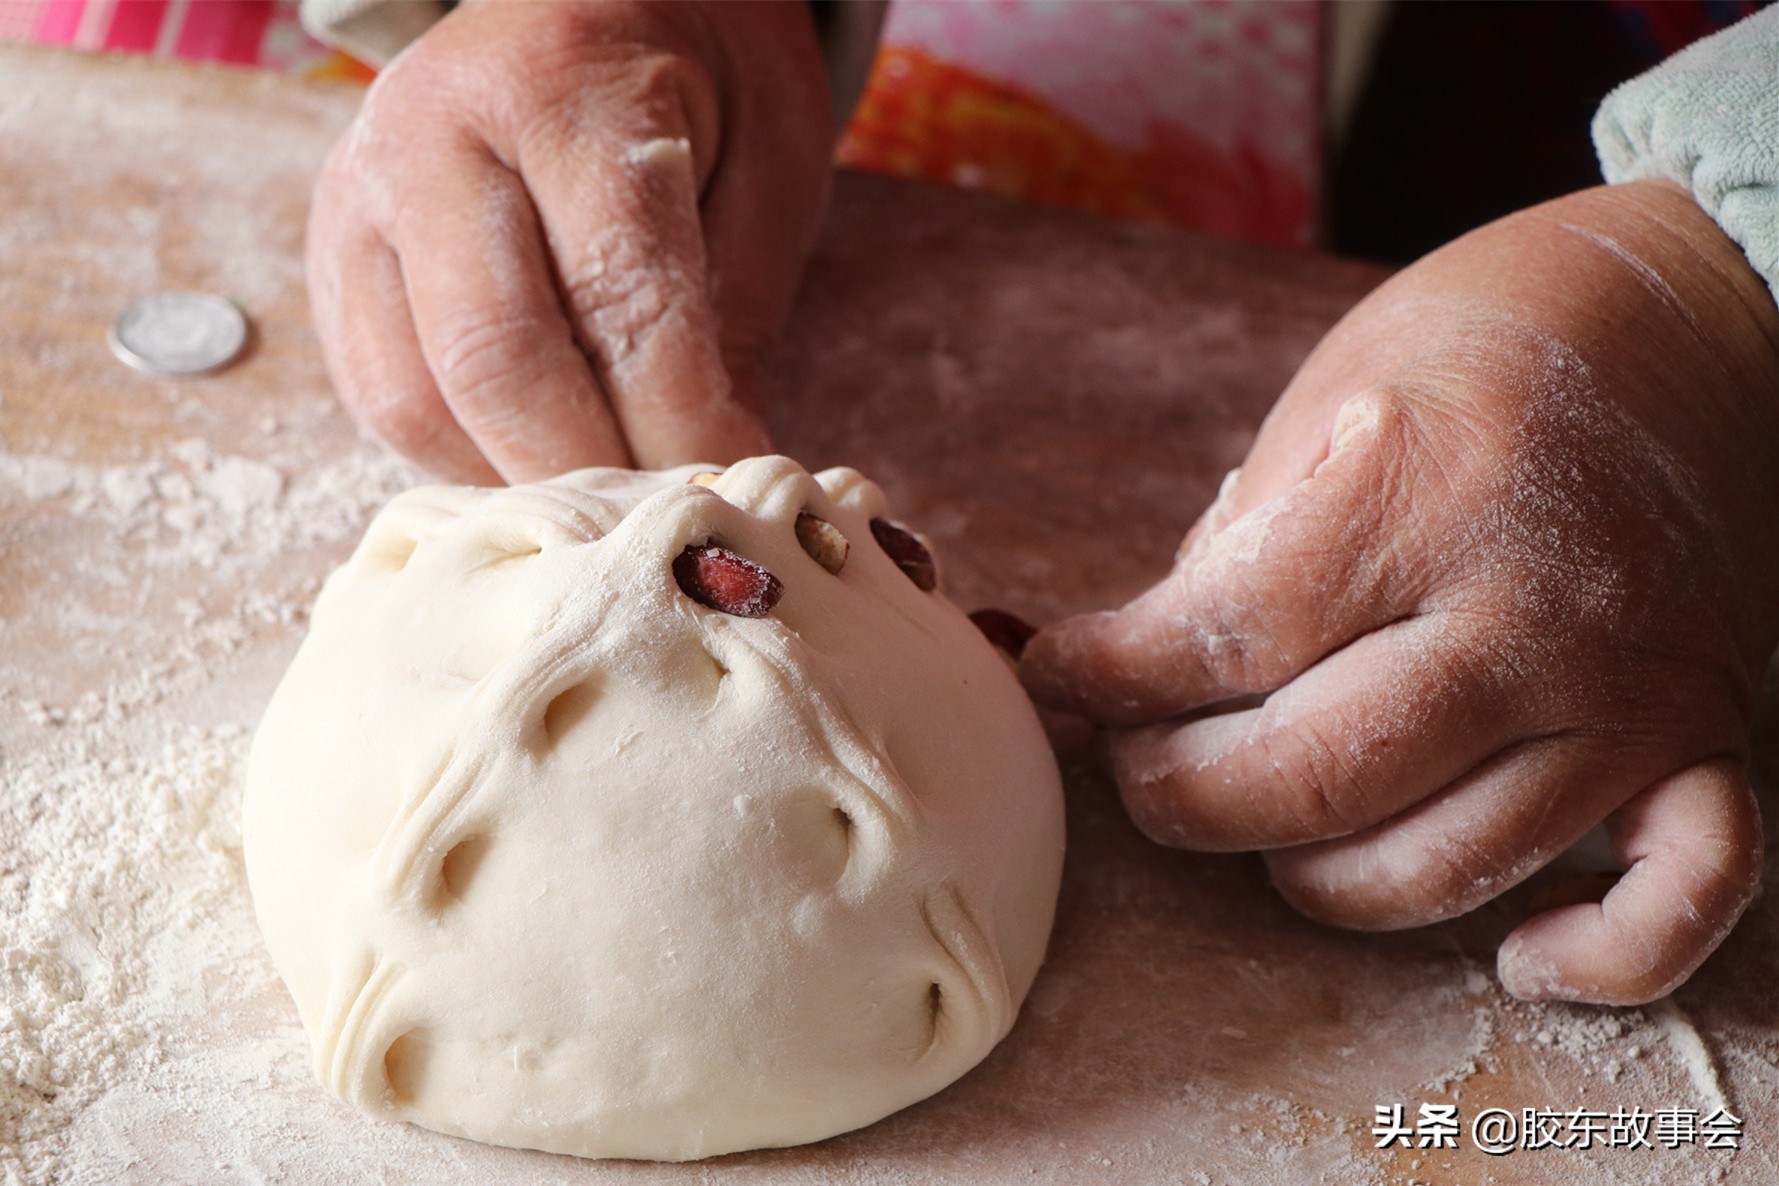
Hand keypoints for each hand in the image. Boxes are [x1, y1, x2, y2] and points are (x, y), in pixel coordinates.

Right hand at [306, 0, 832, 482]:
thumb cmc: (698, 79)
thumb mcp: (766, 167)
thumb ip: (736, 316)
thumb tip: (719, 473)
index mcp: (567, 92)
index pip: (620, 300)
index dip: (680, 426)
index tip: (730, 497)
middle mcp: (438, 136)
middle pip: (495, 362)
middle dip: (589, 476)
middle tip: (660, 534)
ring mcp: (363, 194)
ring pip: (416, 397)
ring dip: (516, 478)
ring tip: (604, 504)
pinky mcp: (333, 253)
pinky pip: (380, 395)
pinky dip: (461, 456)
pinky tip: (534, 459)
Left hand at [1022, 180, 1778, 1004]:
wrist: (1701, 322)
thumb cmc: (1484, 347)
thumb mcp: (1328, 400)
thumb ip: (1245, 552)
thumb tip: (1138, 681)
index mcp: (1418, 493)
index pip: (1225, 641)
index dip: (1108, 677)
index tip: (1057, 677)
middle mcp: (1528, 611)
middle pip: (1312, 779)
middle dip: (1181, 795)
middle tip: (1136, 766)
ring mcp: (1627, 691)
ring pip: (1444, 865)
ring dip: (1315, 877)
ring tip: (1259, 828)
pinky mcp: (1705, 738)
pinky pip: (1679, 897)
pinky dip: (1594, 956)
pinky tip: (1509, 954)